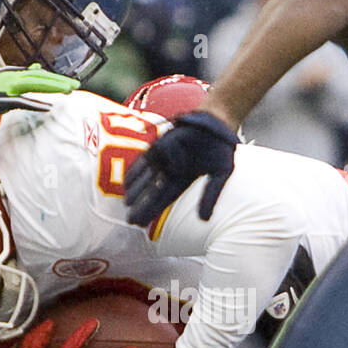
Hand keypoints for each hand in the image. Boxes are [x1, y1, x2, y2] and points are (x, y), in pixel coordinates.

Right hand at [0, 66, 78, 125]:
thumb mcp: (4, 83)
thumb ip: (21, 77)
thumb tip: (37, 68)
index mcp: (12, 73)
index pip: (38, 75)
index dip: (54, 78)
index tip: (69, 83)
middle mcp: (11, 77)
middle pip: (40, 77)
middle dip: (59, 81)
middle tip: (75, 85)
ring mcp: (7, 87)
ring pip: (34, 85)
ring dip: (52, 88)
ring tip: (68, 91)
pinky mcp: (3, 99)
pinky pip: (23, 101)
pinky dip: (36, 104)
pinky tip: (49, 106)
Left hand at [124, 111, 238, 225]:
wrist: (216, 123)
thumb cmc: (221, 149)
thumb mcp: (220, 174)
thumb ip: (211, 195)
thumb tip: (204, 219)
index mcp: (183, 179)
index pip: (165, 199)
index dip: (153, 211)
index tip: (142, 224)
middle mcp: (171, 171)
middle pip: (153, 192)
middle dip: (142, 205)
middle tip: (131, 220)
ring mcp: (164, 158)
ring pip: (146, 177)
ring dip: (137, 190)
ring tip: (127, 204)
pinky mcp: (159, 145)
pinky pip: (144, 160)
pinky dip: (136, 171)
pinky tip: (127, 183)